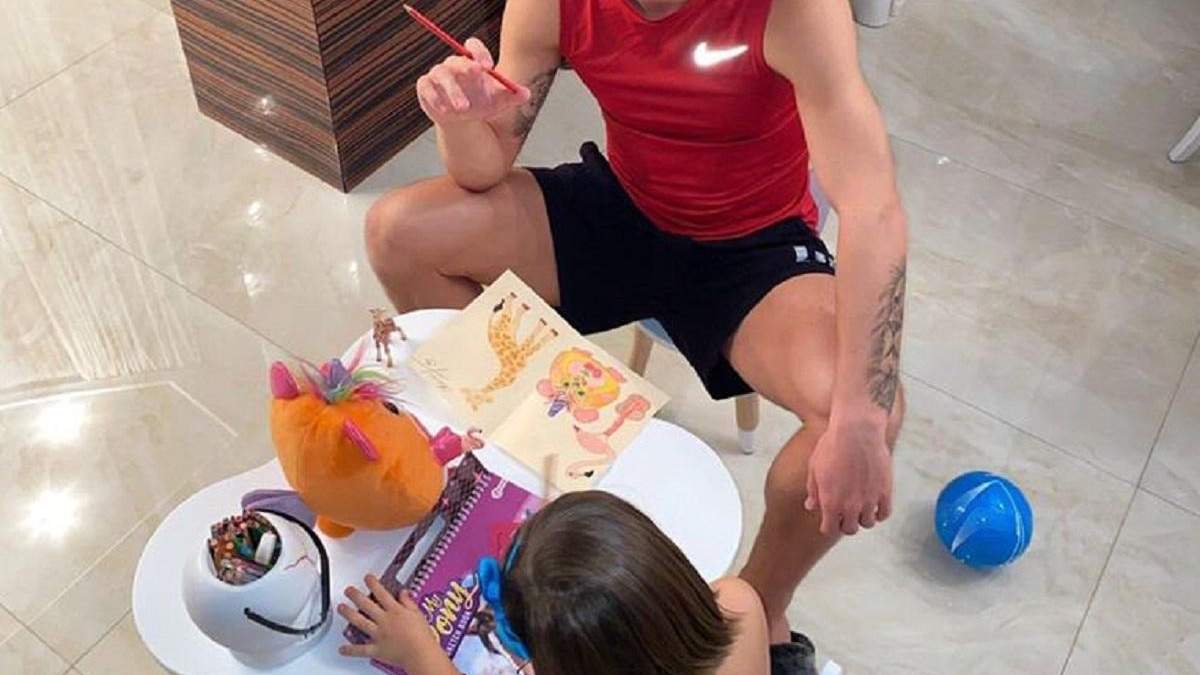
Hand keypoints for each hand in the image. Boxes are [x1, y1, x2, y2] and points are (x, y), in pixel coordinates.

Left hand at [339, 575, 443, 669]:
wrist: (421, 654)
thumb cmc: (422, 636)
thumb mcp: (418, 614)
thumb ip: (408, 602)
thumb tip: (403, 592)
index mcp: (395, 611)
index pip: (382, 593)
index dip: (373, 584)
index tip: (367, 578)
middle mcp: (385, 621)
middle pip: (367, 605)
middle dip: (356, 596)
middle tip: (348, 590)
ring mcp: (379, 635)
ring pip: (360, 622)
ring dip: (349, 614)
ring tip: (341, 608)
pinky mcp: (377, 649)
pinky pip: (361, 650)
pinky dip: (350, 650)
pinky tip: (342, 648)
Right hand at [416, 38, 530, 125]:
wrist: (464, 122)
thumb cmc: (482, 105)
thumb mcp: (500, 102)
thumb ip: (514, 96)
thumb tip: (526, 94)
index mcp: (472, 62)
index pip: (472, 46)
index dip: (479, 53)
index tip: (488, 67)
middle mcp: (453, 65)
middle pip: (457, 60)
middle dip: (466, 68)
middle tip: (476, 75)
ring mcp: (437, 75)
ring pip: (441, 74)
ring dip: (453, 90)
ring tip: (464, 109)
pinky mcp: (425, 87)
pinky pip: (426, 87)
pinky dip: (435, 98)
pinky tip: (445, 110)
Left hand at [805, 420, 892, 535]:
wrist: (856, 430)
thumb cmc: (832, 445)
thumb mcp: (814, 468)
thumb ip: (814, 491)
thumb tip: (812, 506)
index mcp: (830, 502)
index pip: (830, 528)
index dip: (828, 526)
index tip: (829, 521)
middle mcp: (850, 506)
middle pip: (849, 529)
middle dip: (845, 523)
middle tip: (844, 514)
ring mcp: (869, 499)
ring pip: (868, 523)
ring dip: (862, 518)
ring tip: (860, 508)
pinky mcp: (884, 491)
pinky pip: (884, 513)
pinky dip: (879, 513)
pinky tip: (874, 505)